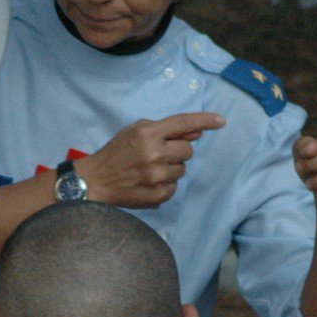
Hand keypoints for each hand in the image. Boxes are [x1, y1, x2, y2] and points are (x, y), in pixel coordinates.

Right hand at [75, 112, 225, 207]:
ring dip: (171, 169)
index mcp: (148, 133)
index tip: (221, 121)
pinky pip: (174, 187)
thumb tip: (196, 134)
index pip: (183, 123)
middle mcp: (154, 153)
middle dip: (178, 152)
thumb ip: (165, 131)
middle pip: (187, 151)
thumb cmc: (116, 153)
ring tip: (150, 169)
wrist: (95, 181)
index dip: (204, 120)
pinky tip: (148, 182)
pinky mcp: (157, 195)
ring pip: (182, 170)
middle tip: (159, 155)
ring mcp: (157, 176)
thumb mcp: (135, 132)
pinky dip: (165, 185)